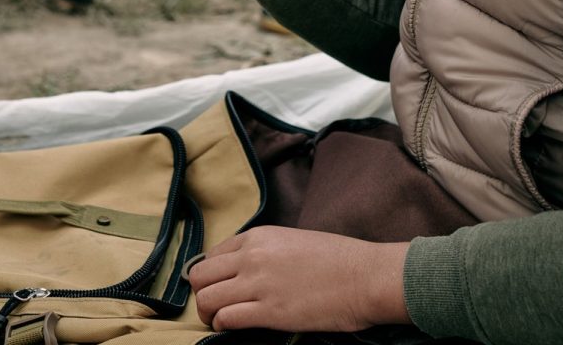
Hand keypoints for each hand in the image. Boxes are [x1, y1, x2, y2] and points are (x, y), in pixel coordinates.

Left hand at [188, 226, 410, 333]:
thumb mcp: (291, 241)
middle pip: (200, 276)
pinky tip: (233, 326)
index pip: (211, 255)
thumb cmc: (336, 259)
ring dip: (208, 312)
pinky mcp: (270, 312)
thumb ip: (263, 251)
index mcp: (258, 236)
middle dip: (202, 293)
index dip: (212, 274)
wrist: (363, 276)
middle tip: (216, 305)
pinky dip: (223, 325)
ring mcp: (259, 284)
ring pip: (206, 299)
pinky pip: (226, 318)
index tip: (219, 286)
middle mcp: (252, 256)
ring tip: (221, 319)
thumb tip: (244, 268)